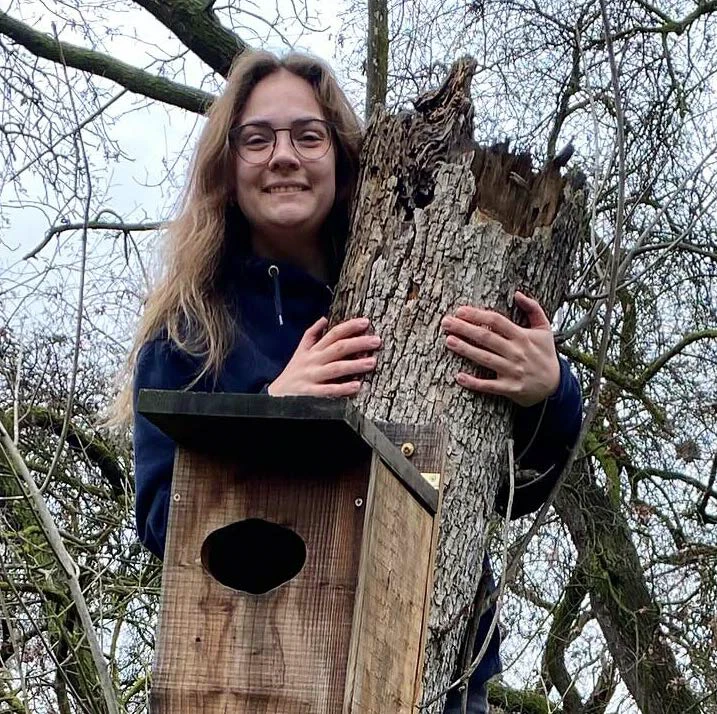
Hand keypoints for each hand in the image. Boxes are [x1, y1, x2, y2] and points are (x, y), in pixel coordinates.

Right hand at [268, 317, 380, 396]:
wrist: (275, 395)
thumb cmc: (293, 372)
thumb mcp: (300, 351)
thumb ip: (312, 335)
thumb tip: (324, 319)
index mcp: (313, 350)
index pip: (333, 334)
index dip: (349, 327)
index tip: (366, 322)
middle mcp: (313, 361)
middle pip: (338, 348)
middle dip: (358, 343)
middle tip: (376, 341)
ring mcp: (312, 377)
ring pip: (335, 368)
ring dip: (355, 365)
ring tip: (372, 362)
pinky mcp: (310, 393)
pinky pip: (328, 390)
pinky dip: (343, 388)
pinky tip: (357, 386)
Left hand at [441, 291, 559, 406]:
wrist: (555, 386)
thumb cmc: (545, 354)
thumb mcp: (545, 330)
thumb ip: (533, 309)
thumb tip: (517, 294)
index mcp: (522, 336)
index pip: (497, 321)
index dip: (477, 315)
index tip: (460, 311)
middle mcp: (516, 352)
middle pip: (486, 337)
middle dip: (464, 329)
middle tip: (445, 323)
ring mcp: (512, 371)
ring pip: (485, 359)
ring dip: (465, 350)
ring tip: (448, 341)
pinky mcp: (510, 389)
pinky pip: (488, 386)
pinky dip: (473, 382)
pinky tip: (458, 376)